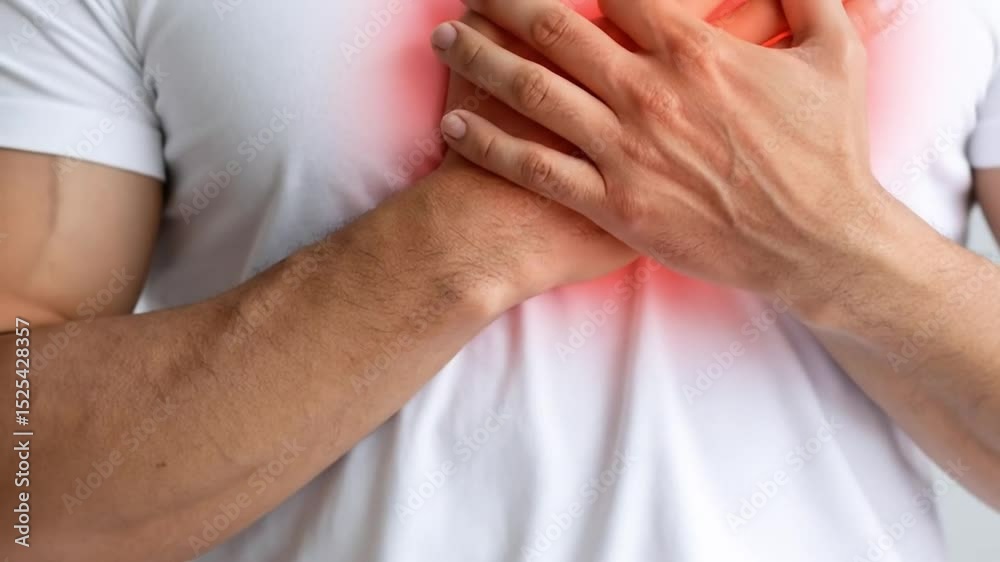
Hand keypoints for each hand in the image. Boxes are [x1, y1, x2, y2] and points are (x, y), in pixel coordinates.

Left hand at [431, 0, 906, 314]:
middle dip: (504, 2)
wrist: (819, 243)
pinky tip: (455, 122)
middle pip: (554, 30)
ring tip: (444, 38)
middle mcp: (649, 93)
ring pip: (532, 92)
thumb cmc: (828, 150)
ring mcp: (626, 151)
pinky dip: (489, 143)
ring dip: (480, 59)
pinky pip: (536, 168)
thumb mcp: (835, 53)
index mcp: (695, 51)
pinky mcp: (614, 204)